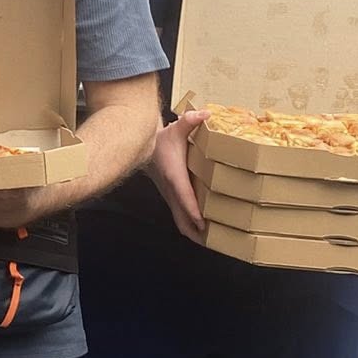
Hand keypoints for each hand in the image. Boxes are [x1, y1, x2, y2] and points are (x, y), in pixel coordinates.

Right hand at [149, 109, 207, 241]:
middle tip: (215, 242)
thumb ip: (189, 120)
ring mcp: (170, 197)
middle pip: (182, 219)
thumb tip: (204, 114)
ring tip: (213, 242)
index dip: (193, 210)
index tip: (204, 223)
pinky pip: (181, 216)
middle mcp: (171, 191)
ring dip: (195, 233)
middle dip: (197, 233)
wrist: (142, 148)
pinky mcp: (172, 198)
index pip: (184, 196)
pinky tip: (204, 229)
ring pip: (180, 221)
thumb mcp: (175, 128)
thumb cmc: (160, 140)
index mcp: (174, 176)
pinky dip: (191, 225)